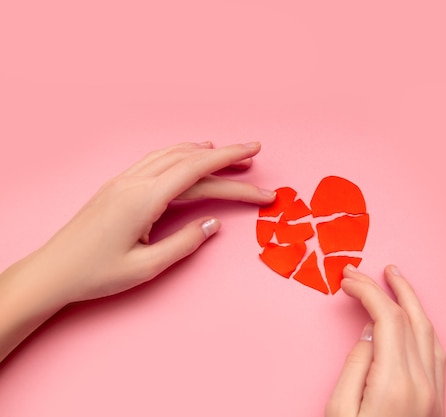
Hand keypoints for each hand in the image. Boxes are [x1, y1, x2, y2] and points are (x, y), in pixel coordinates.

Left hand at [13, 141, 275, 304]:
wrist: (53, 271)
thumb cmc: (96, 274)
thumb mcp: (146, 267)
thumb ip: (184, 243)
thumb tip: (213, 223)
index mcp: (144, 199)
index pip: (196, 169)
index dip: (229, 158)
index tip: (254, 151)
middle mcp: (134, 182)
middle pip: (189, 159)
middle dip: (224, 155)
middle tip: (253, 155)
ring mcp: (123, 181)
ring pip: (171, 155)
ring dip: (202, 152)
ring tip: (227, 155)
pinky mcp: (117, 185)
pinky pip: (155, 160)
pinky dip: (179, 154)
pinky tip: (188, 157)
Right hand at [326, 265, 445, 416]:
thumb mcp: (339, 412)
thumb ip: (354, 367)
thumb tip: (369, 336)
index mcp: (395, 383)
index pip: (388, 318)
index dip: (367, 292)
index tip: (348, 282)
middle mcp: (422, 384)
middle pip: (408, 318)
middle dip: (383, 288)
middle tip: (361, 272)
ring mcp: (434, 393)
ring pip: (427, 331)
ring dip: (410, 300)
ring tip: (394, 279)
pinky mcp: (437, 402)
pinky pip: (435, 352)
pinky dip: (422, 325)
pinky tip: (412, 316)